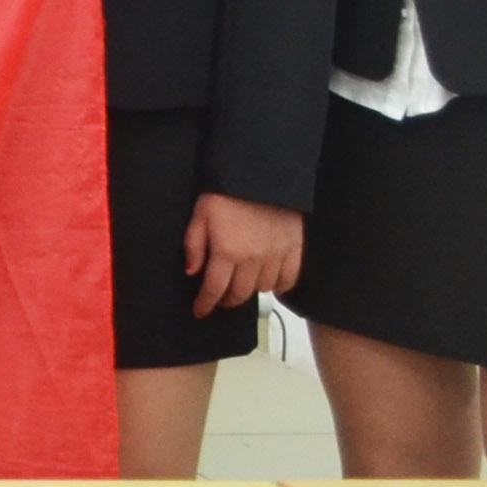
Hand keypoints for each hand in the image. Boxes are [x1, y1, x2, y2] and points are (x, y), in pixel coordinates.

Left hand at [186, 190, 304, 315]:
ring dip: (250, 291)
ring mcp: (277, 255)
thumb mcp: (200, 215)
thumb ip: (194, 245)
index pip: (214, 289)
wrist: (261, 174)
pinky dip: (279, 286)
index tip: (200, 312)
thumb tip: (192, 272)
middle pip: (239, 294)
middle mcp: (253, 259)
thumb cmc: (225, 193)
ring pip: (263, 288)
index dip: (205, 304)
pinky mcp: (295, 248)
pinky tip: (270, 282)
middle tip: (219, 299)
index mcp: (226, 251)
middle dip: (226, 300)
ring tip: (242, 284)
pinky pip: (289, 279)